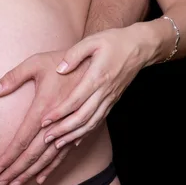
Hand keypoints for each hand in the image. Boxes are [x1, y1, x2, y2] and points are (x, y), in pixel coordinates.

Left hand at [0, 51, 89, 184]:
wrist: (97, 61)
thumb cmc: (62, 60)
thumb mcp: (36, 63)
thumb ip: (13, 77)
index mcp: (45, 107)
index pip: (24, 139)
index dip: (10, 156)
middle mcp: (57, 122)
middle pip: (35, 153)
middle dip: (17, 170)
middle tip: (2, 184)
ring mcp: (69, 127)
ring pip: (49, 157)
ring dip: (32, 172)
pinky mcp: (78, 129)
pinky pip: (64, 153)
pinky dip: (51, 167)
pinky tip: (41, 178)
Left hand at [42, 26, 148, 148]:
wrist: (141, 46)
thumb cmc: (114, 41)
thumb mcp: (92, 41)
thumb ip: (74, 54)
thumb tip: (60, 69)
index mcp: (97, 77)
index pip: (76, 100)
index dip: (59, 112)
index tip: (44, 121)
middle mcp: (104, 92)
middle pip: (82, 117)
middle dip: (63, 130)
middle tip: (45, 138)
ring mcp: (110, 98)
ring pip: (91, 123)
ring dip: (73, 135)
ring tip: (56, 144)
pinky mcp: (112, 101)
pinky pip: (98, 121)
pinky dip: (86, 133)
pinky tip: (74, 140)